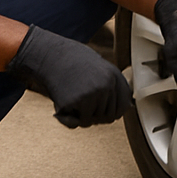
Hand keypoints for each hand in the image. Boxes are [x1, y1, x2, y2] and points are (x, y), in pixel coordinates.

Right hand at [6, 26, 133, 127]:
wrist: (47, 54)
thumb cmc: (70, 62)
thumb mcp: (98, 68)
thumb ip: (111, 85)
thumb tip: (129, 107)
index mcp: (114, 76)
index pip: (123, 107)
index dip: (110, 111)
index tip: (98, 105)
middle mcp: (106, 85)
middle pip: (109, 117)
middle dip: (95, 114)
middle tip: (80, 100)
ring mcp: (92, 94)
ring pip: (92, 121)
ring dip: (80, 115)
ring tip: (70, 95)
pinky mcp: (77, 101)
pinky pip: (77, 123)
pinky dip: (68, 118)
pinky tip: (62, 101)